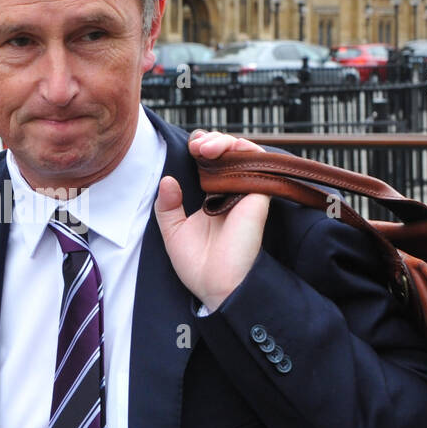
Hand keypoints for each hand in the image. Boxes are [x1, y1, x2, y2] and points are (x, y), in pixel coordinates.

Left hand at [154, 130, 270, 312]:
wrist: (217, 286)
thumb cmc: (198, 265)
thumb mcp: (173, 231)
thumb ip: (167, 206)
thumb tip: (167, 180)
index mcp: (212, 198)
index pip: (210, 163)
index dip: (200, 149)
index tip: (187, 150)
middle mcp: (231, 192)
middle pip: (227, 153)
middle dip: (211, 141)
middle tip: (196, 148)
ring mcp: (246, 192)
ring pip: (244, 152)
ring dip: (225, 141)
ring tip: (204, 148)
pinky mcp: (259, 195)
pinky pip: (258, 162)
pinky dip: (242, 150)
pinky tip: (221, 152)